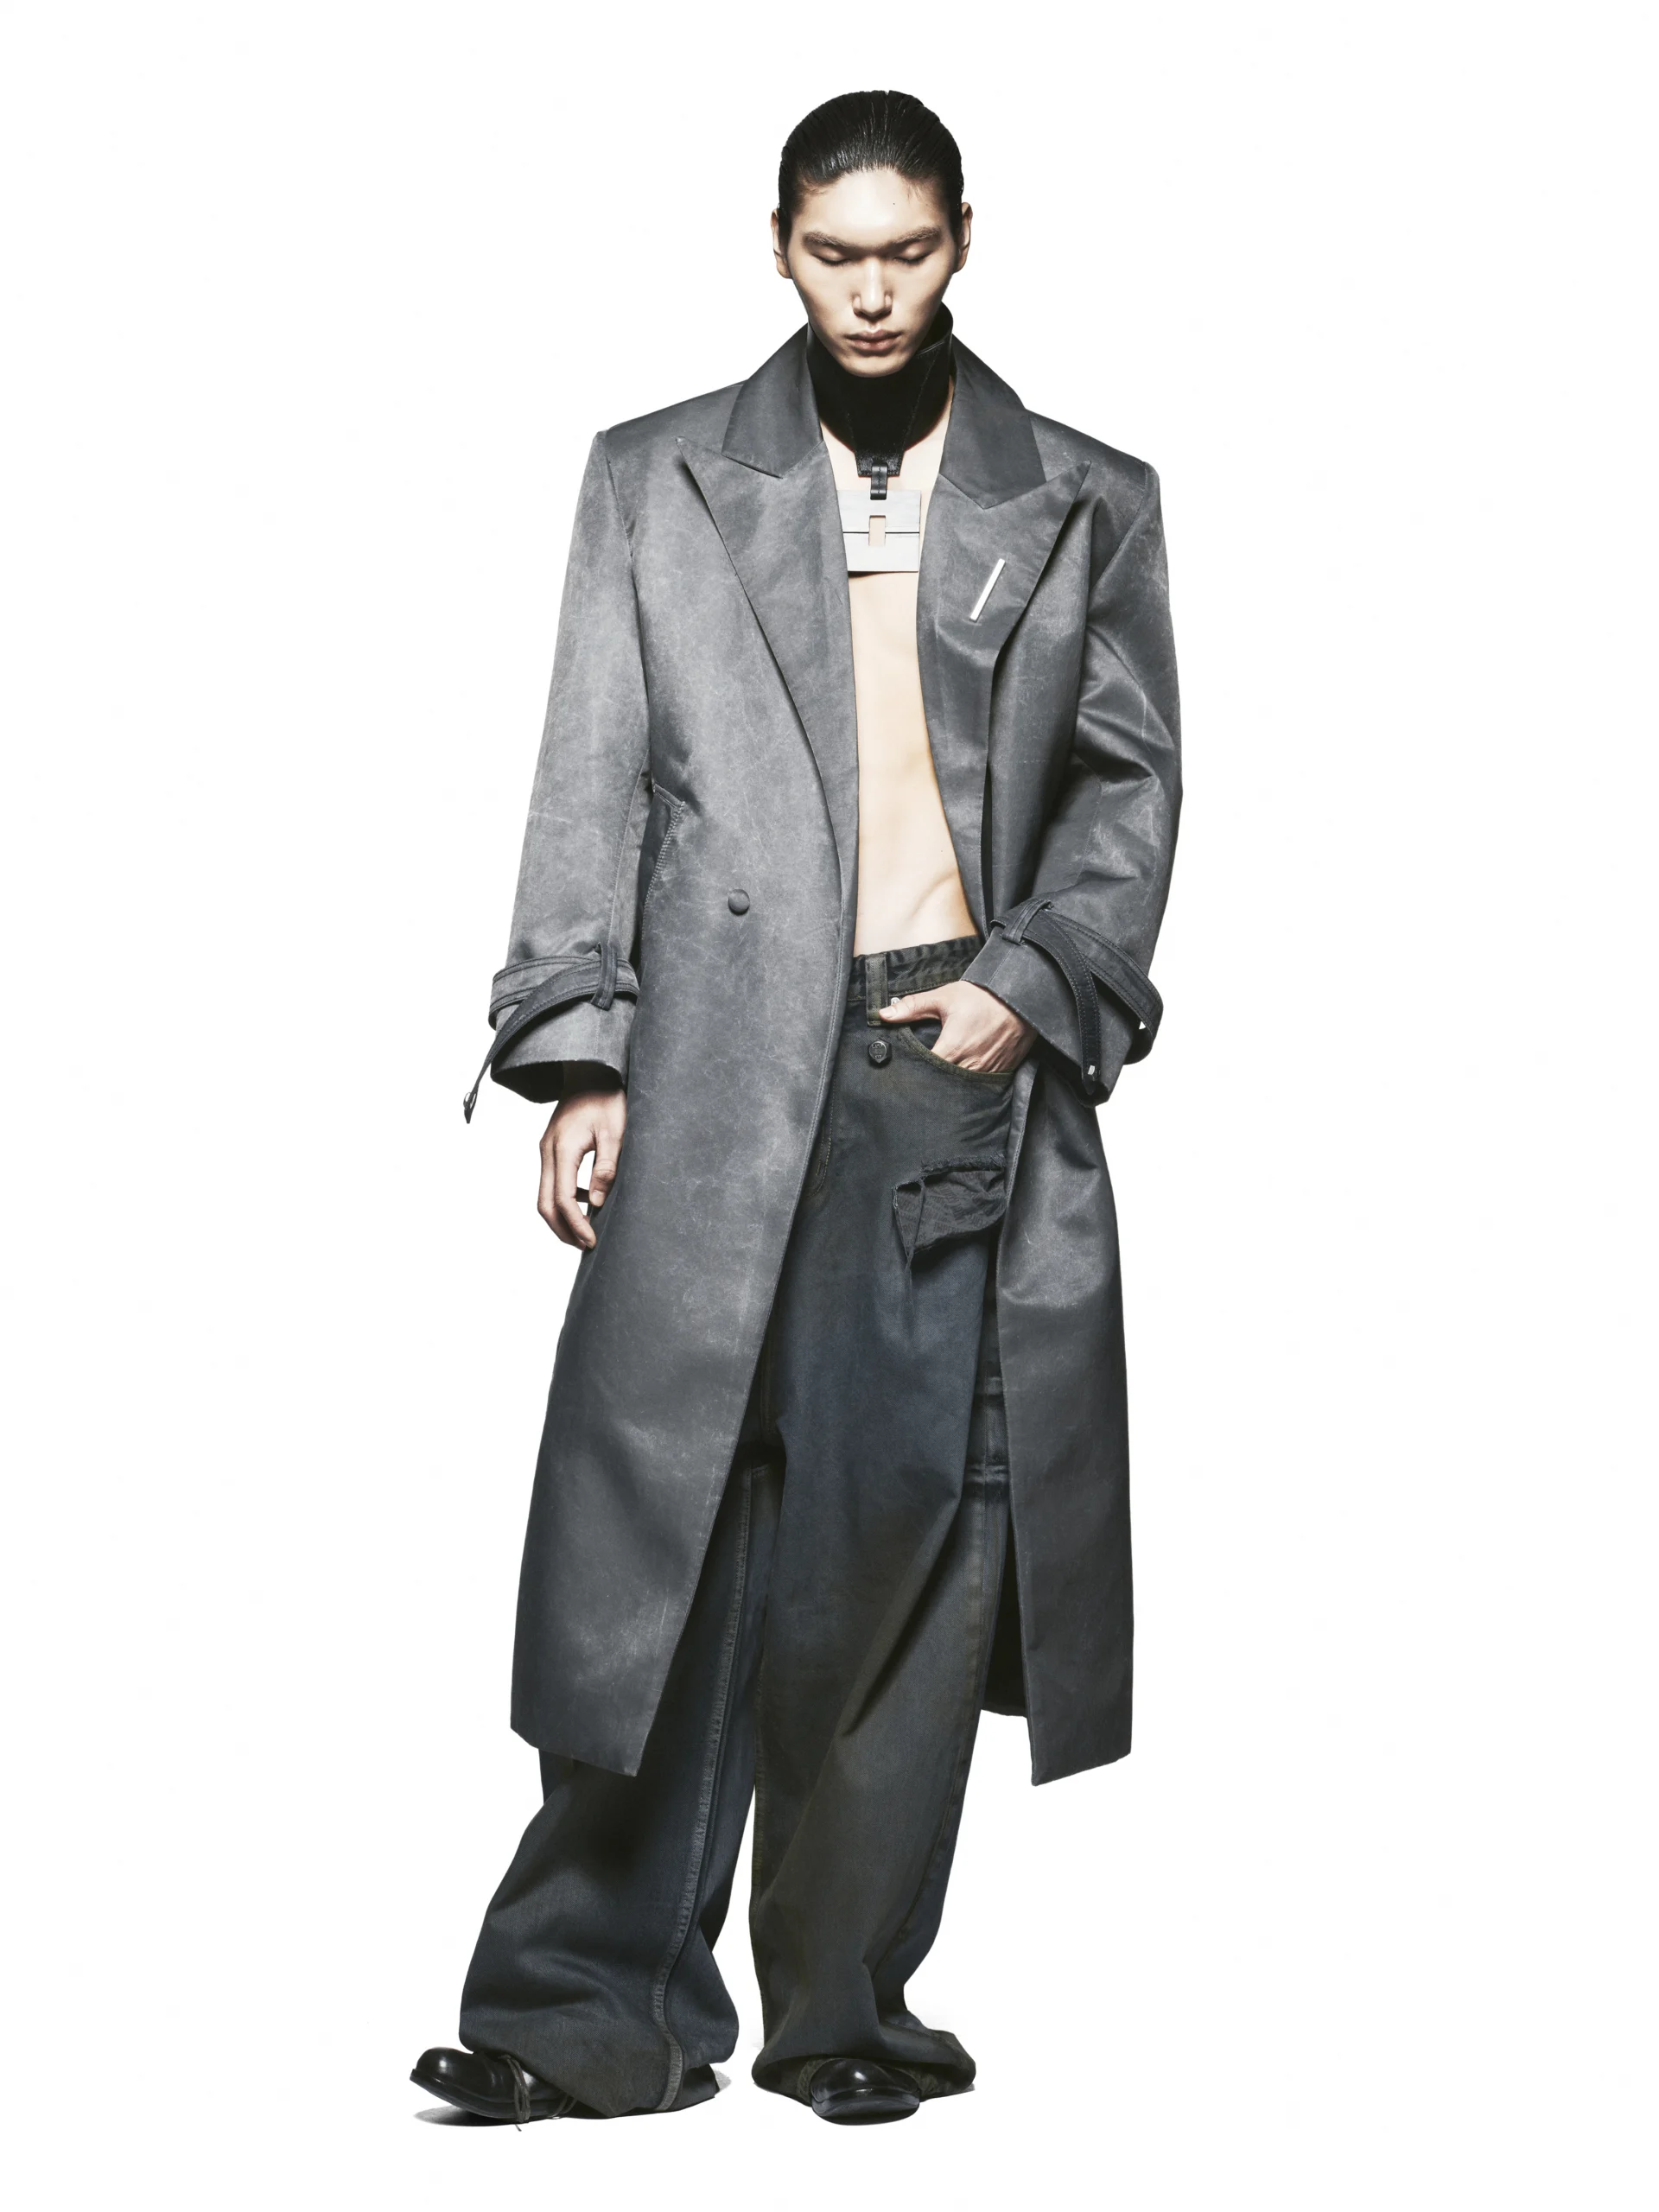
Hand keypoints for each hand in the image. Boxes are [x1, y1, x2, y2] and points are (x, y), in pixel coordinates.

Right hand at [539, 1082, 627, 1248]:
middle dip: (563, 1230)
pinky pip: (552, 1182)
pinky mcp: (552, 1148)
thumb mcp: (615, 1131)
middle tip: (587, 1246)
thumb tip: (597, 1203)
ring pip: (545, 1195)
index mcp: (562, 1148)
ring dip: (562, 1218)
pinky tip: (589, 1202)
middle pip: (544, 1204)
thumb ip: (606, 1166)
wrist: (590, 1069)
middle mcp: (548, 1151)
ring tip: (588, 1231)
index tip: (592, 1242)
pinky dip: (565, 1200)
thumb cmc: (607, 1097)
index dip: (575, 1225)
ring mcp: (547, 1150)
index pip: (562, 1199)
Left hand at [878, 979, 1035, 1072]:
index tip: (907, 1072)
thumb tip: (884, 1014)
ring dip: (952, 1084)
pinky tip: (964, 1077)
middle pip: (944, 1083)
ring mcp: (988, 1070)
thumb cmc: (982, 996)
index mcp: (953, 1047)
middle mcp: (971, 1063)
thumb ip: (912, 1007)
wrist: (1021, 997)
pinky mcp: (1001, 1071)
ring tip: (942, 1079)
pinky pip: (982, 1085)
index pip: (926, 1072)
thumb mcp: (944, 997)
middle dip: (932, 1082)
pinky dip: (972, 1083)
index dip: (915, 1073)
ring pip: (963, 1087)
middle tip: (922, 1080)